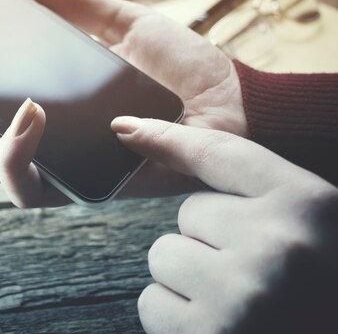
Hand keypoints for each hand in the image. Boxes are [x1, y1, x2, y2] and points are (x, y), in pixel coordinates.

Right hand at [0, 0, 247, 206]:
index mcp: (36, 104)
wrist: (230, 104)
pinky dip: (18, 152)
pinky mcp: (78, 190)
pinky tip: (29, 113)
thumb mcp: (117, 23)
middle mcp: (37, 142)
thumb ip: (68, 3)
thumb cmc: (176, 70)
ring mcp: (54, 168)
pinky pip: (30, 187)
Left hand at [111, 116, 337, 333]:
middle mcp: (277, 245)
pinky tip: (219, 328)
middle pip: (188, 212)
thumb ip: (255, 190)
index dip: (170, 137)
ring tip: (239, 303)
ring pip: (163, 256)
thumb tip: (136, 132)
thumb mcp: (310, 226)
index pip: (221, 153)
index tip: (126, 128)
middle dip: (209, 241)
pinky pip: (151, 303)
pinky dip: (174, 318)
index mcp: (309, 206)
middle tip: (254, 273)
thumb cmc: (316, 289)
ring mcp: (241, 294)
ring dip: (188, 280)